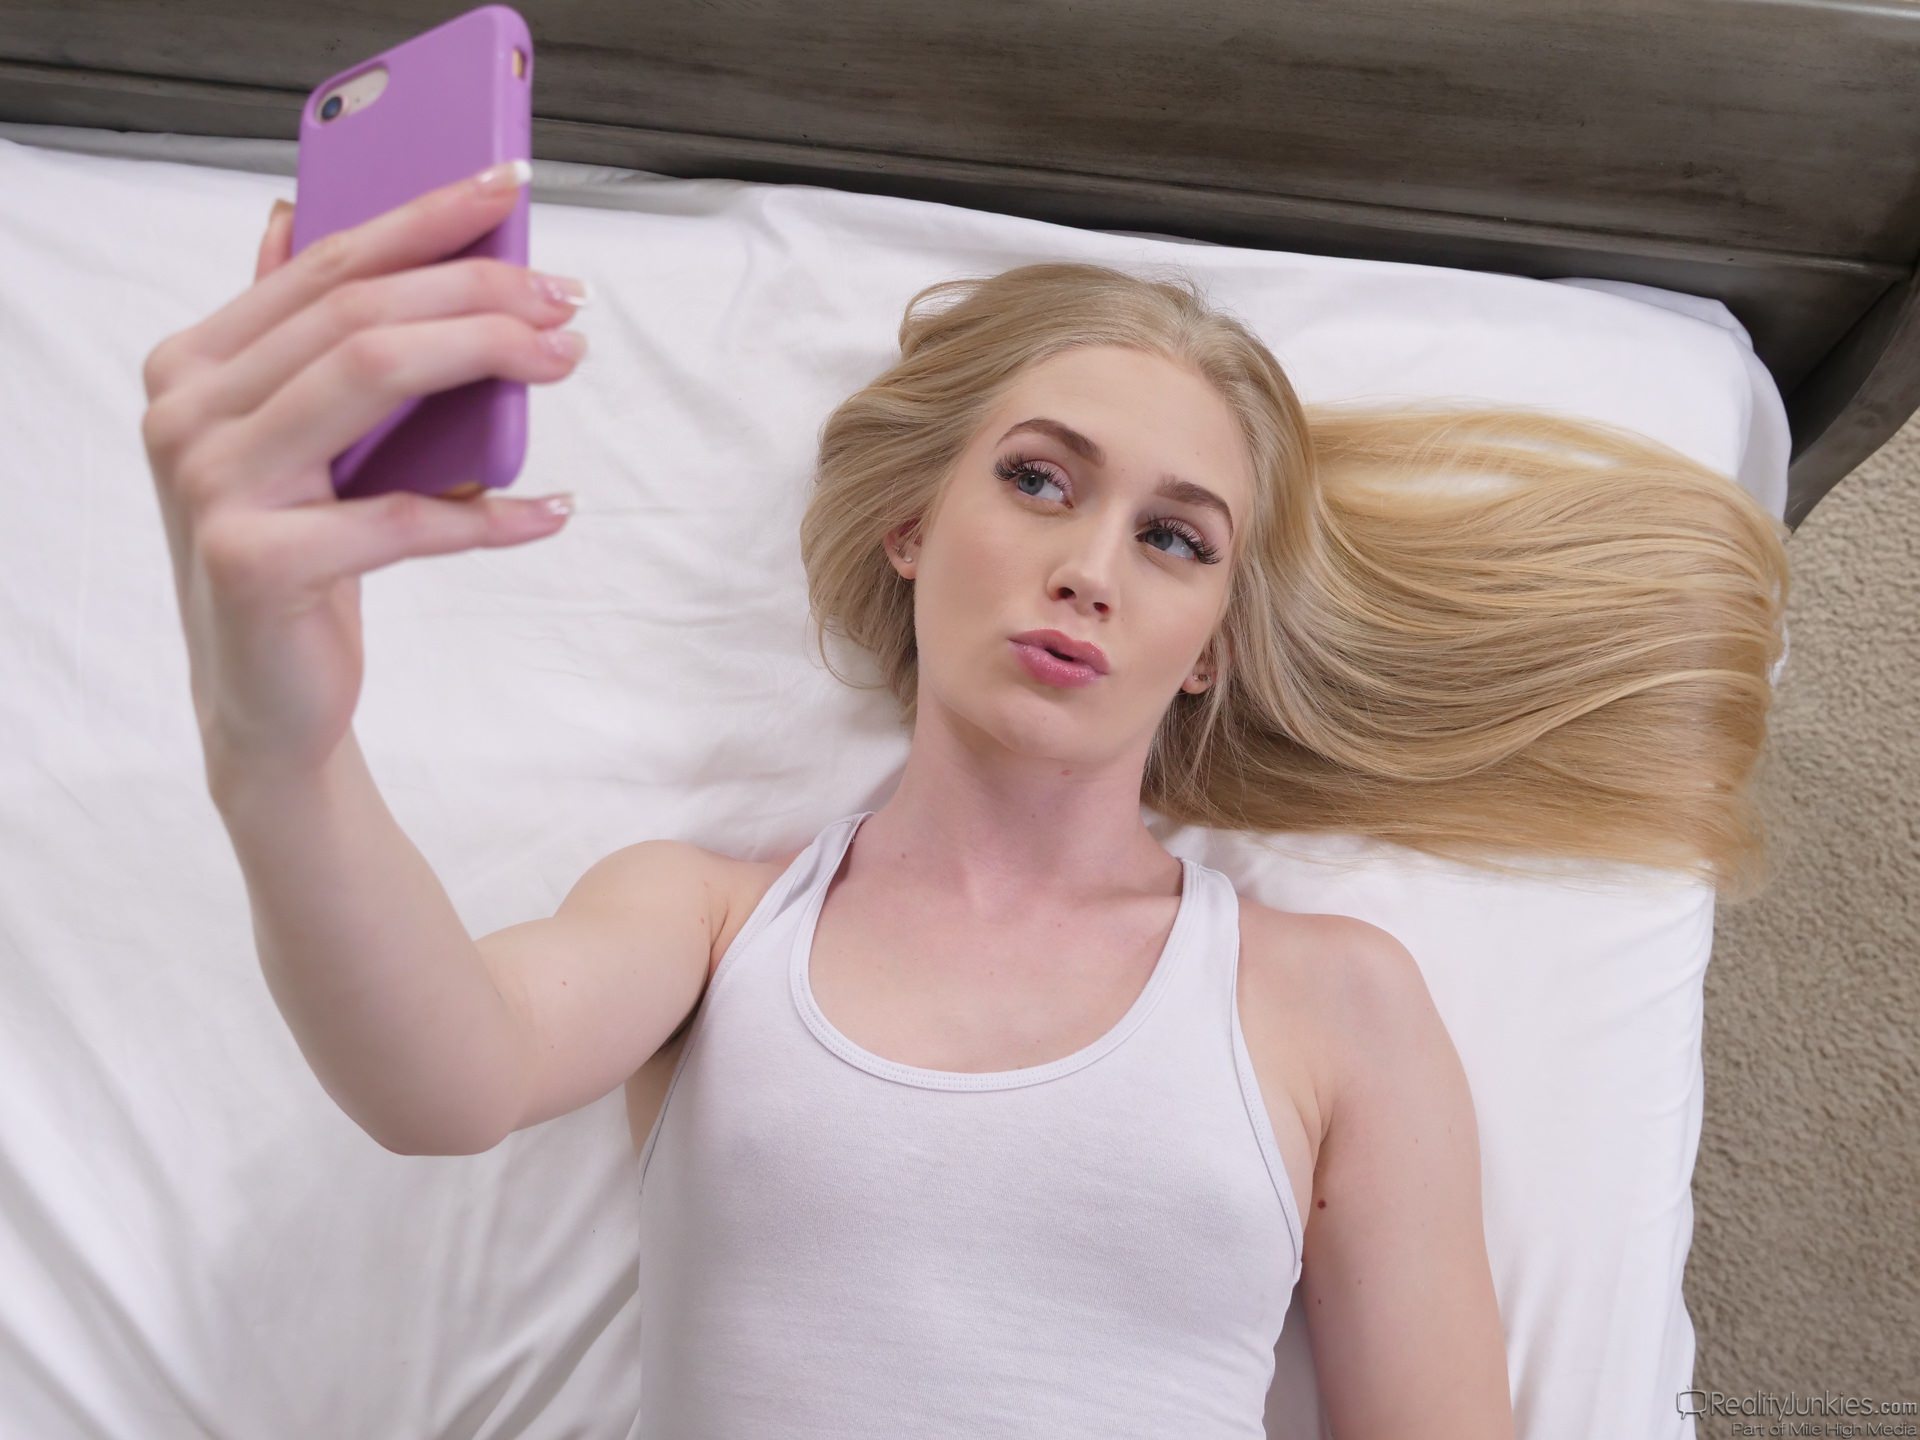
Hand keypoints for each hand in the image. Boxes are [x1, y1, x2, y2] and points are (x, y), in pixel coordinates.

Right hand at [139, 163, 588, 791]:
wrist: (266, 700)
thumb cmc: (300, 559)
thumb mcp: (297, 440)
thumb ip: (296, 337)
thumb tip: (296, 212)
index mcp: (194, 363)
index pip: (325, 263)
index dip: (423, 218)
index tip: (509, 189)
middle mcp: (185, 411)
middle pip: (357, 312)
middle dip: (477, 291)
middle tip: (564, 301)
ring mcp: (210, 485)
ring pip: (372, 375)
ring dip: (486, 357)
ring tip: (562, 360)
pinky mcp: (255, 563)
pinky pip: (402, 518)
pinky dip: (490, 515)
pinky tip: (551, 509)